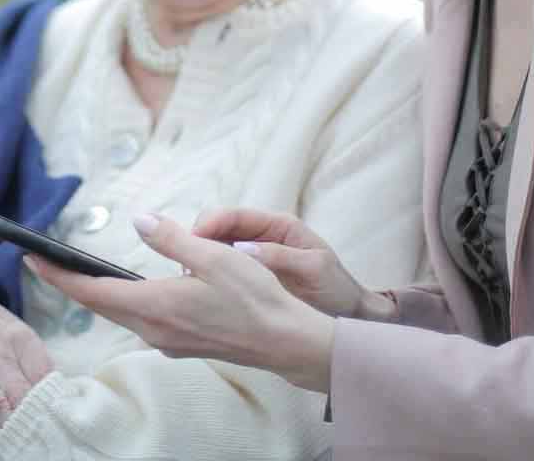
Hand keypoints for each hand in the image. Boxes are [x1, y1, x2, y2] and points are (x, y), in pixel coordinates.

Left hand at [25, 212, 337, 392]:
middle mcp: (154, 329)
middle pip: (100, 304)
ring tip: (80, 272)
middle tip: (46, 262)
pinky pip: (142, 319)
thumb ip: (172, 238)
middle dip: (70, 283)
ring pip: (121, 313)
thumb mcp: (213, 256)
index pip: (91, 292)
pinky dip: (125, 301)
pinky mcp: (182, 343)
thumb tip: (139, 220)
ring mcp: (168, 340)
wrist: (286, 341)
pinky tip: (131, 289)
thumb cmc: (255, 297)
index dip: (57, 275)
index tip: (30, 259)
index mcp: (155, 306)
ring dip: (98, 293)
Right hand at [192, 207, 391, 321]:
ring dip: (198, 261)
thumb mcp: (313, 269)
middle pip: (217, 229)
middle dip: (197, 242)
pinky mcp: (248, 278)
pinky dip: (207, 277)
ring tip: (188, 281)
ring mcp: (253, 257)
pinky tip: (199, 291)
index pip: (233, 216)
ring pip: (214, 250)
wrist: (349, 316)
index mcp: (278, 226)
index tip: (191, 241)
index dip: (209, 224)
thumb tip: (242, 249)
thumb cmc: (336, 290)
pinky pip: (221, 272)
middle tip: (185, 266)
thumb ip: (280, 256)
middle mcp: (261, 237)